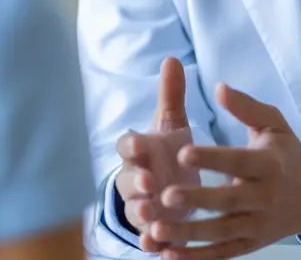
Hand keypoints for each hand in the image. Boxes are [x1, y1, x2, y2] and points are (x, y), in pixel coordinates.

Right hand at [114, 57, 200, 252]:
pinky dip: (151, 243)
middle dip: (136, 184)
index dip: (131, 146)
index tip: (140, 144)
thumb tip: (172, 59)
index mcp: (139, 151)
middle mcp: (135, 179)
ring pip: (135, 212)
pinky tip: (157, 245)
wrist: (172, 185)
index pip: (127, 146)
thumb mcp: (172, 124)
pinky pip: (147, 237)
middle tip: (148, 185)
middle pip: (128, 182)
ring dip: (142, 215)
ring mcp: (142, 205)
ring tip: (152, 217)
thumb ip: (172, 95)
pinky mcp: (153, 228)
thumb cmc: (168, 150)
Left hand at [147, 84, 300, 259]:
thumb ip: (246, 107)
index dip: (211, 159)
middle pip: (227, 201)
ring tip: (157, 229)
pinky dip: (196, 258)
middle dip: (197, 199)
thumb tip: (218, 87)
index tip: (182, 153)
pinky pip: (222, 254)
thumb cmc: (288, 153)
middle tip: (165, 195)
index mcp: (267, 164)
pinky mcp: (251, 244)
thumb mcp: (274, 124)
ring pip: (221, 232)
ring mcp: (257, 225)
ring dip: (188, 234)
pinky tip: (168, 255)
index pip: (237, 161)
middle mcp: (264, 197)